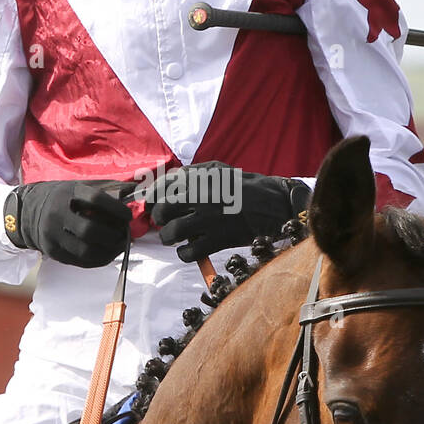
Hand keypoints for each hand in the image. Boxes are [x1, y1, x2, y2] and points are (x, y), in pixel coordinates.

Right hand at [5, 180, 130, 268]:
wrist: (25, 212)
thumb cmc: (60, 198)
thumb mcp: (77, 187)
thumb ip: (105, 188)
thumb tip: (134, 191)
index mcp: (67, 193)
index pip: (96, 200)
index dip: (116, 209)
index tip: (128, 215)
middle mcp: (58, 214)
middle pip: (91, 230)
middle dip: (114, 235)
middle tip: (124, 234)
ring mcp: (53, 235)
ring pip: (87, 250)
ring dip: (109, 251)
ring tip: (119, 245)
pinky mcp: (53, 251)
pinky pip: (80, 261)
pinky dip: (99, 260)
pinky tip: (108, 254)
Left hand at [145, 162, 308, 261]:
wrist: (273, 203)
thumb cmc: (242, 185)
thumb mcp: (216, 169)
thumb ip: (189, 174)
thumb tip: (162, 183)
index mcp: (199, 177)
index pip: (160, 187)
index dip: (150, 199)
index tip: (150, 206)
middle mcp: (201, 197)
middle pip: (162, 210)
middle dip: (159, 218)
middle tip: (164, 221)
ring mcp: (210, 219)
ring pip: (171, 233)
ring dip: (168, 237)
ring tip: (174, 237)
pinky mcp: (219, 240)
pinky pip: (188, 252)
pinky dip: (184, 253)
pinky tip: (189, 249)